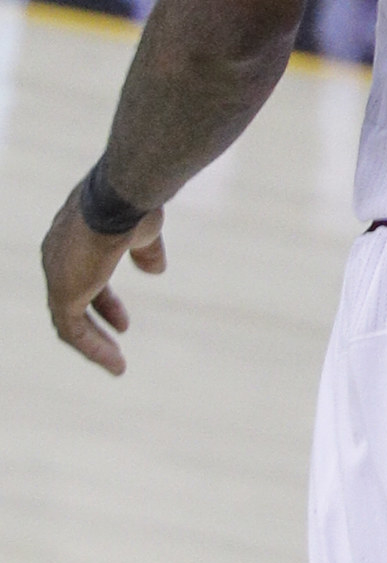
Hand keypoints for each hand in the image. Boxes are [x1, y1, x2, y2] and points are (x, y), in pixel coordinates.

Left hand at [41, 189, 164, 377]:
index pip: (82, 276)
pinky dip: (93, 349)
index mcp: (71, 240)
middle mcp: (56, 258)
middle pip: (71, 299)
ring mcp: (57, 276)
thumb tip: (155, 271)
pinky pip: (72, 331)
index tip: (122, 322)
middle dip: (97, 322)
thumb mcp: (144, 231)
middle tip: (118, 338)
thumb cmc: (132, 205)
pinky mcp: (63, 294)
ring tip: (118, 364)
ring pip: (68, 321)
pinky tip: (116, 363)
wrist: (121, 198)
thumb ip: (146, 252)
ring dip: (94, 344)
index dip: (103, 300)